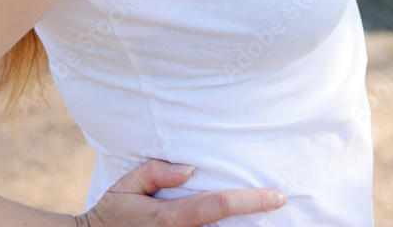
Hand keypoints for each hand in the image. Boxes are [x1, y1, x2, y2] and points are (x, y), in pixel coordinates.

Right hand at [73, 158, 286, 226]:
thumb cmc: (113, 213)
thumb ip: (158, 172)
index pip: (217, 206)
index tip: (277, 196)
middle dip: (256, 222)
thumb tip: (190, 170)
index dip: (250, 201)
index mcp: (169, 218)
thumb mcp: (127, 184)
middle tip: (279, 208)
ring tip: (266, 220)